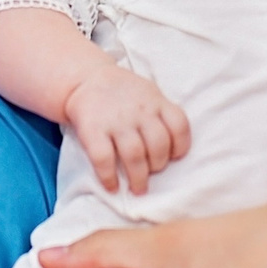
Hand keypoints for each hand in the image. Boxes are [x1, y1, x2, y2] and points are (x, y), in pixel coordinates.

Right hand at [65, 62, 189, 193]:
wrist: (86, 79)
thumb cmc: (123, 92)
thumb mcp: (148, 92)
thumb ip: (162, 114)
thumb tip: (174, 147)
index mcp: (156, 101)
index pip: (179, 126)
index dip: (180, 146)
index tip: (174, 157)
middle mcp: (138, 111)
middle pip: (158, 145)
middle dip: (158, 166)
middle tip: (151, 174)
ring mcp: (116, 121)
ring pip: (134, 155)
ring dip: (138, 177)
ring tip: (138, 188)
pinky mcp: (93, 129)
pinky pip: (103, 158)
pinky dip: (109, 177)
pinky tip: (112, 186)